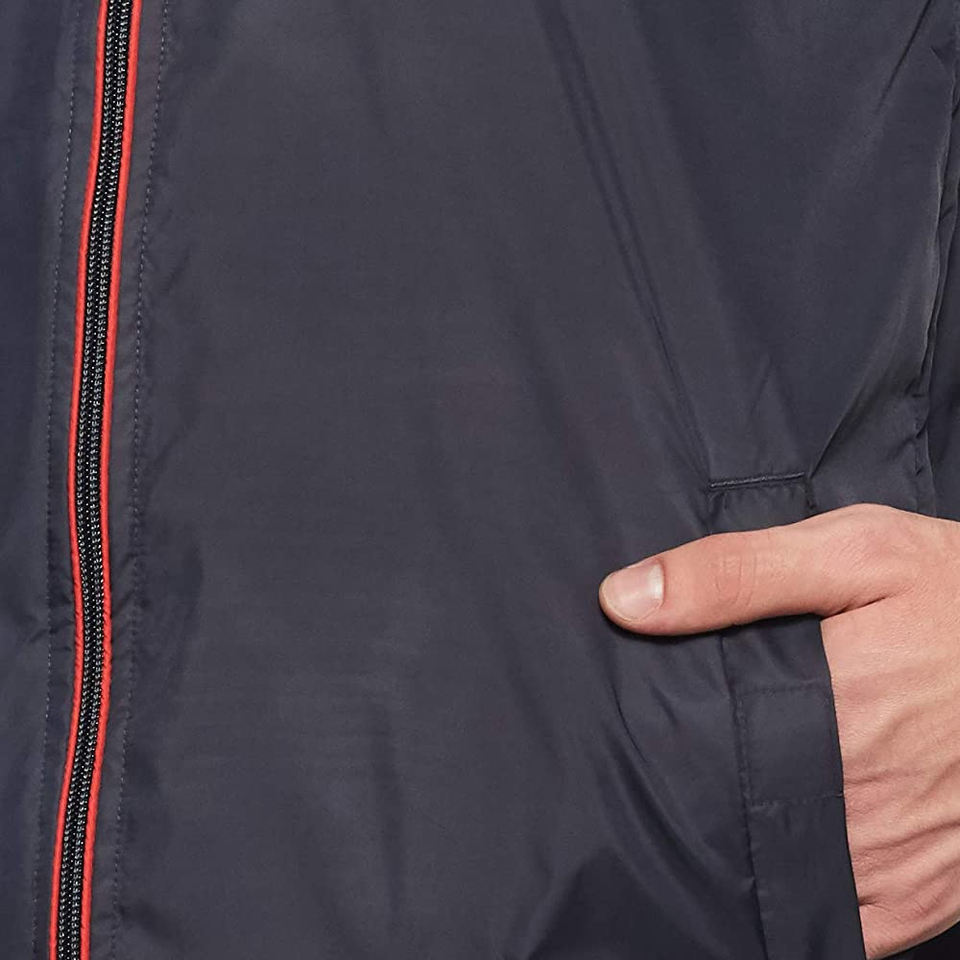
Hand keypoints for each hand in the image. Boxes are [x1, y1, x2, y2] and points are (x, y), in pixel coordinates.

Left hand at [598, 503, 959, 958]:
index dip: (657, 742)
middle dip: (698, 788)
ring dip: (751, 843)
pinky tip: (792, 850)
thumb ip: (737, 572)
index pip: (694, 748)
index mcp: (827, 706)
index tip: (640, 726)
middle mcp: (857, 793)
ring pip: (783, 873)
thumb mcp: (855, 551)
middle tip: (687, 757)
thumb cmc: (959, 595)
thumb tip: (625, 599)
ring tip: (738, 794)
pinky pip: (848, 924)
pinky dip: (812, 896)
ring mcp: (897, 854)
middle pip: (730, 811)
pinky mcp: (930, 891)